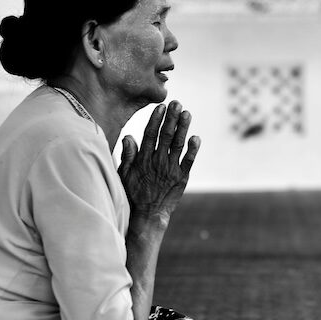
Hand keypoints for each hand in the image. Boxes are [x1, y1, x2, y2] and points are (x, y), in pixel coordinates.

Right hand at [118, 101, 199, 228]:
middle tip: (177, 103)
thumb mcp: (124, 175)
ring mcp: (171, 169)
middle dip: (171, 118)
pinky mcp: (182, 178)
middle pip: (166, 136)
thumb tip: (129, 137)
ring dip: (183, 128)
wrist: (148, 215)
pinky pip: (188, 161)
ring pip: (178, 145)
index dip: (156, 120)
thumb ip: (128, 155)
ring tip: (187, 113)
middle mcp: (157, 162)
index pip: (150, 135)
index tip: (161, 107)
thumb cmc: (134, 193)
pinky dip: (193, 149)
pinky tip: (196, 137)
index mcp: (143, 159)